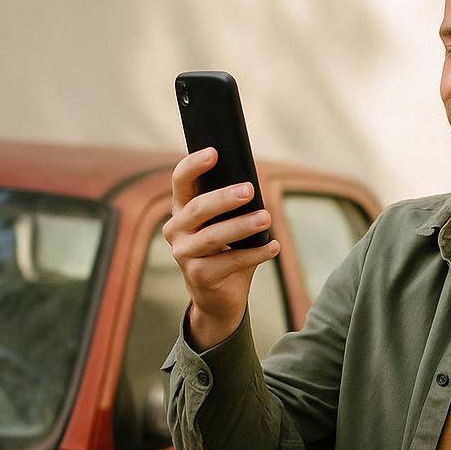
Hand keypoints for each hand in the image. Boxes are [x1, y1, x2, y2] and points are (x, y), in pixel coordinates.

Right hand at [164, 146, 281, 347]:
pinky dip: (254, 254)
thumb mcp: (229, 224)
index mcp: (182, 209)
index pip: (181, 181)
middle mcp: (176, 229)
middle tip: (250, 190)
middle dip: (225, 198)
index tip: (214, 152)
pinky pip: (229, 262)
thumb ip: (235, 205)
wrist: (219, 297)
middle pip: (198, 208)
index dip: (194, 165)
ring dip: (242, 226)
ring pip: (213, 236)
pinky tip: (274, 247)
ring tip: (266, 219)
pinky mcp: (198, 275)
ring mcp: (183, 253)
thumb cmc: (227, 252)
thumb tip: (255, 183)